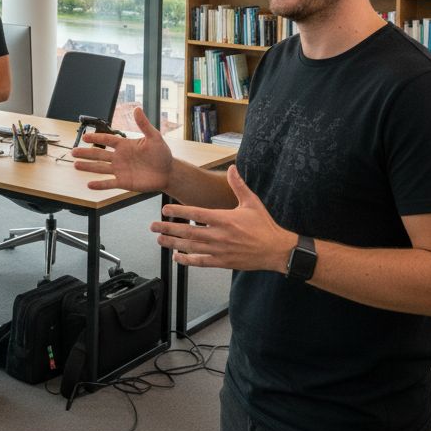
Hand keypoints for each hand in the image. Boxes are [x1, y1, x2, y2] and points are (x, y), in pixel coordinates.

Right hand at [72, 106, 172, 191]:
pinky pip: (109, 183)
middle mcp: (119, 157)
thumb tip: (137, 109)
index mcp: (125, 145)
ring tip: (76, 165)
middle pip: (99, 154)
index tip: (85, 137)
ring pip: (100, 168)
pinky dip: (100, 184)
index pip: (107, 139)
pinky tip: (89, 185)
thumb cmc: (162, 154)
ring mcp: (120, 170)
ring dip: (88, 167)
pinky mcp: (124, 182)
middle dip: (86, 153)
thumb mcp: (154, 137)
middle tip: (73, 151)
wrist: (168, 172)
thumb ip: (144, 124)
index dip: (96, 138)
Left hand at [149, 165, 294, 271]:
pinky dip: (187, 260)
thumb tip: (232, 168)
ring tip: (160, 240)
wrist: (277, 250)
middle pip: (188, 232)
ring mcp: (220, 250)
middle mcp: (219, 235)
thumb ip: (238, 185)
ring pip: (191, 247)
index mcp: (225, 219)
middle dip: (168, 229)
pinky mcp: (223, 262)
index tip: (165, 209)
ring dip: (173, 244)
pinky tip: (177, 257)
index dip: (179, 211)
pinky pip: (201, 262)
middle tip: (153, 226)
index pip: (196, 213)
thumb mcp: (252, 202)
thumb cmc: (264, 226)